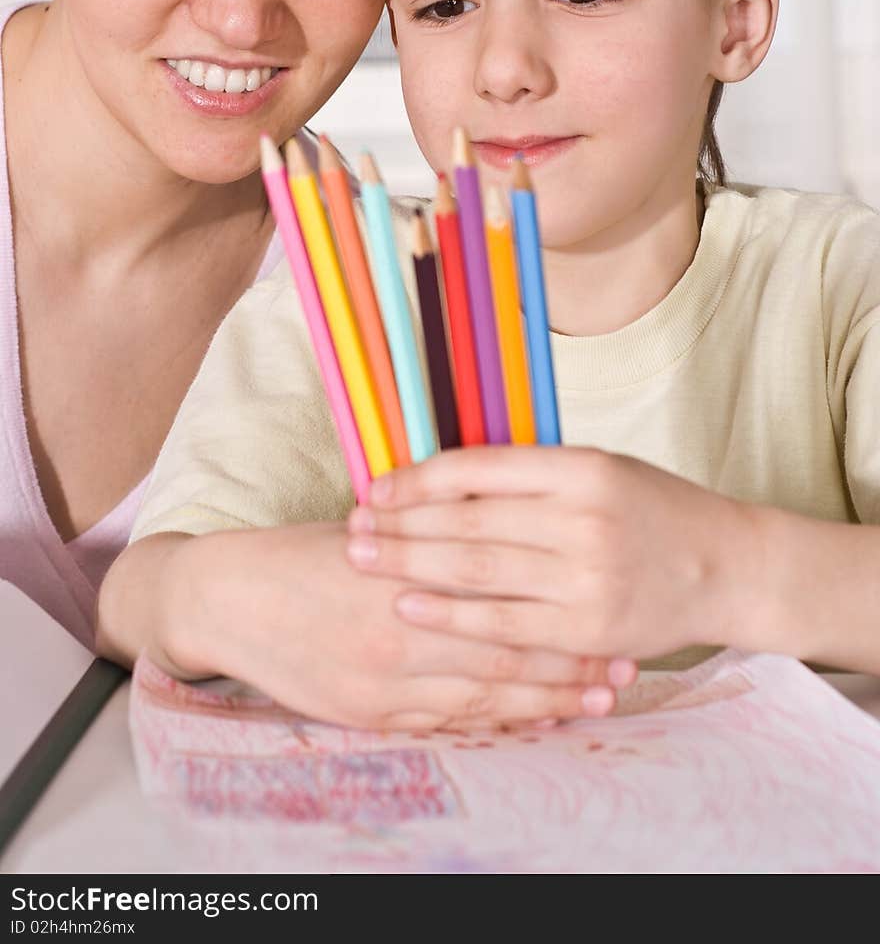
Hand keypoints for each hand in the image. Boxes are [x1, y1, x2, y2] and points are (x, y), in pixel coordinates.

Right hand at [165, 520, 635, 731]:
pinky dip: (498, 722)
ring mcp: (388, 677)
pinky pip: (449, 722)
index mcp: (410, 571)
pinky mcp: (371, 712)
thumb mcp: (372, 530)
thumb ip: (436, 537)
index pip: (505, 594)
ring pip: (486, 694)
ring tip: (599, 700)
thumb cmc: (304, 554)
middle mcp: (403, 627)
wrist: (231, 597)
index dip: (562, 606)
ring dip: (548, 699)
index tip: (611, 610)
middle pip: (508, 649)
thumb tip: (504, 526)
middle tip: (626, 667)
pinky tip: (534, 720)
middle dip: (572, 661)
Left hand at [346, 448, 750, 660]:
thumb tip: (442, 475)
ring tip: (366, 559)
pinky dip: (451, 615)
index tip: (377, 486)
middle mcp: (583, 519)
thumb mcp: (598, 469)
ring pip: (478, 571)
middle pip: (469, 520)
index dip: (419, 478)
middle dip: (401, 523)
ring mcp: (586, 578)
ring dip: (412, 565)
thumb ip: (530, 474)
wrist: (724, 566)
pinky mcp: (587, 630)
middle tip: (353, 525)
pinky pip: (504, 624)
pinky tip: (411, 604)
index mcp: (581, 467)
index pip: (481, 467)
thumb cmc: (651, 508)